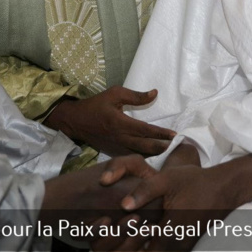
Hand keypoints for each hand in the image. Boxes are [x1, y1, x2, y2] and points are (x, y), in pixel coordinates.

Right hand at [43, 87, 175, 156]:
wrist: (76, 122)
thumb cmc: (96, 105)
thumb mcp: (114, 94)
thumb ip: (135, 96)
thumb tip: (155, 93)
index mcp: (120, 123)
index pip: (145, 130)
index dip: (161, 133)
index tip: (174, 135)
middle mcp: (119, 138)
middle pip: (145, 147)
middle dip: (162, 147)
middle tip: (176, 146)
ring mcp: (116, 148)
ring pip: (139, 155)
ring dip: (154, 154)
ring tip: (168, 152)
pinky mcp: (113, 153)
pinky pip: (131, 157)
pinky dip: (143, 157)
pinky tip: (152, 156)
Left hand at [94, 149, 251, 251]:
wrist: (222, 188)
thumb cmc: (193, 182)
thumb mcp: (167, 179)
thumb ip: (144, 191)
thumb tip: (123, 204)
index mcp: (171, 231)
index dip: (129, 250)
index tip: (117, 238)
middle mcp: (178, 245)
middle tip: (118, 240)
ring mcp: (182, 247)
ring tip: (127, 237)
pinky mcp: (185, 245)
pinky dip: (152, 250)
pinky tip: (143, 234)